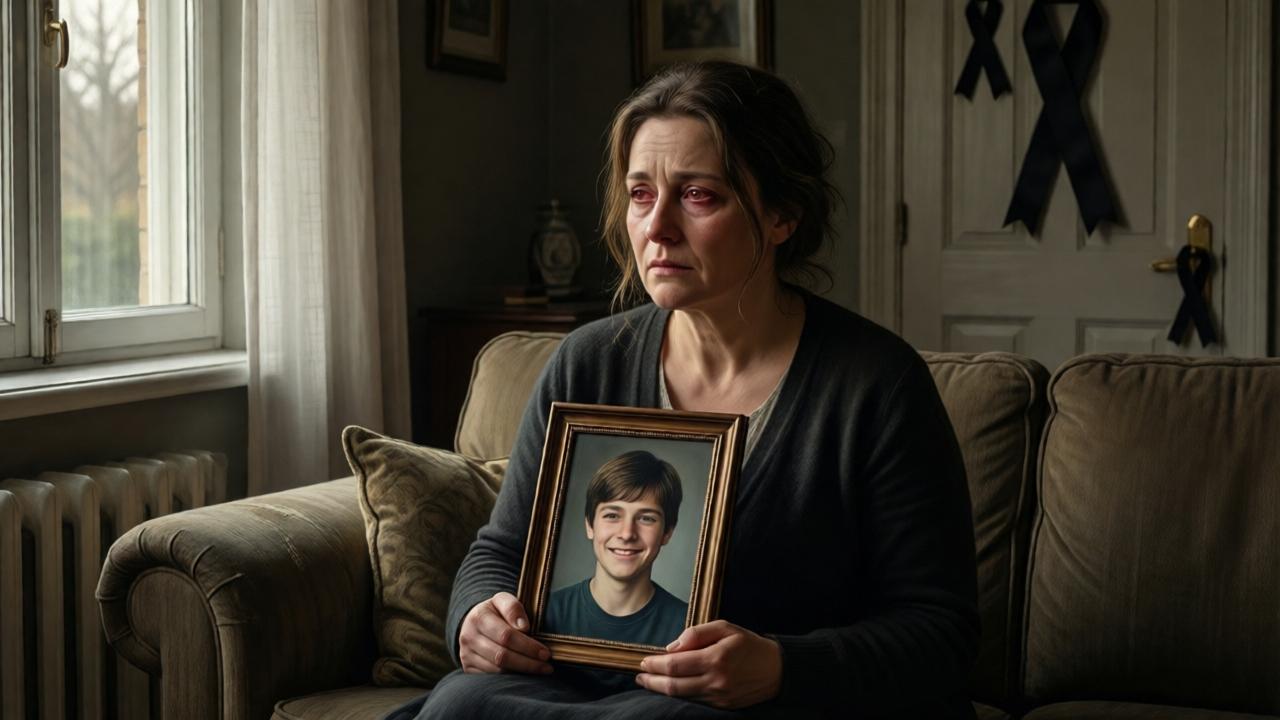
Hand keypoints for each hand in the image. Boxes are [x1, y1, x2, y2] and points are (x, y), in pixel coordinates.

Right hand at [458, 592, 551, 674]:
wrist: (473, 622)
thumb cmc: (495, 611)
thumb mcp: (503, 600)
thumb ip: (513, 608)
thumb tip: (524, 627)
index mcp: (478, 617)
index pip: (506, 636)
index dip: (528, 646)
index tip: (545, 653)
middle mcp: (468, 637)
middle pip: (502, 656)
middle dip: (528, 663)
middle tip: (547, 666)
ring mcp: (466, 654)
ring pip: (497, 670)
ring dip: (521, 672)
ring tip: (540, 670)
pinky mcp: (467, 668)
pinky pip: (491, 678)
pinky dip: (510, 678)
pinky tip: (524, 675)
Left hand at [636, 620, 781, 708]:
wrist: (777, 670)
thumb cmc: (749, 645)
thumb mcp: (725, 628)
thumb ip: (696, 634)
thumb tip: (671, 647)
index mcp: (716, 658)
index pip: (675, 665)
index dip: (655, 664)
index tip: (644, 661)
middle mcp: (716, 681)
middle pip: (674, 686)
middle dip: (652, 681)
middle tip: (639, 676)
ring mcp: (719, 697)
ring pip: (681, 697)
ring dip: (662, 690)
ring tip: (649, 682)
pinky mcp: (722, 706)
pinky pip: (694, 702)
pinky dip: (678, 696)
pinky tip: (670, 688)